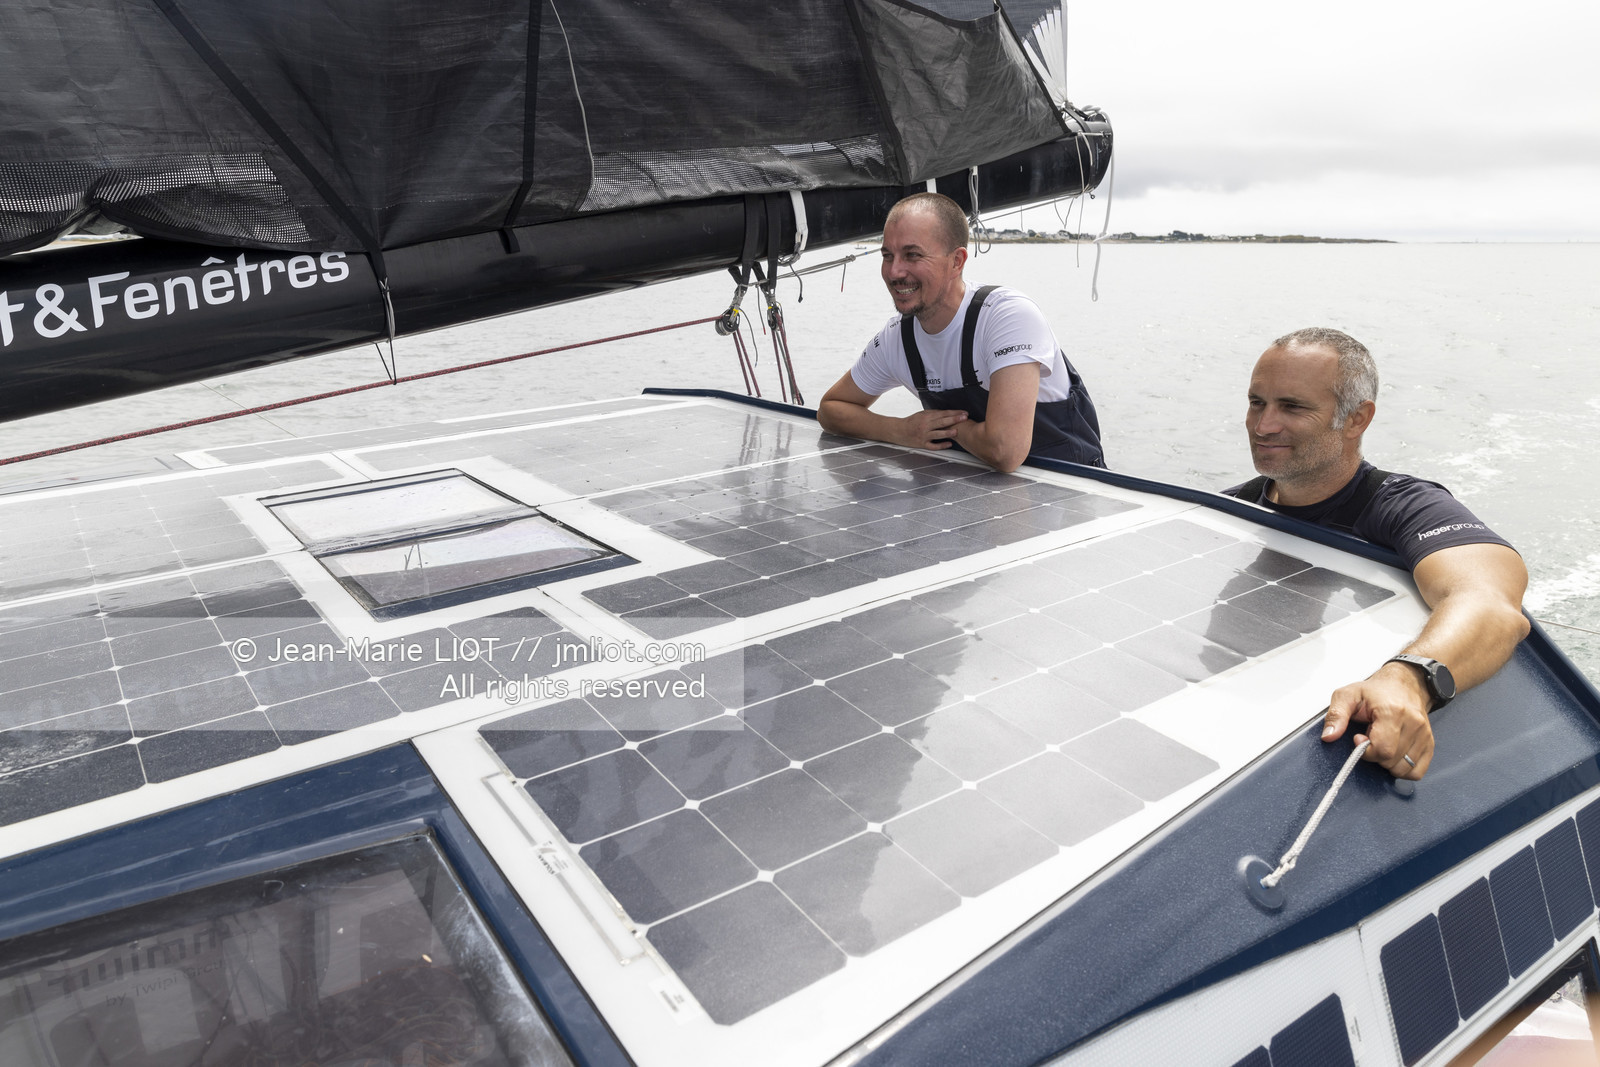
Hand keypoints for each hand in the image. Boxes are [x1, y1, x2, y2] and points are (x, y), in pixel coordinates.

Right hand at [897, 409, 967, 449]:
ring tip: (956, 431)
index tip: (963, 412)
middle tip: (964, 418)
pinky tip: (949, 444)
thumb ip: (933, 414)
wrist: (898, 431)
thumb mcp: (921, 414)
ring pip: (937, 434)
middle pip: (941, 422)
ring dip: (947, 432)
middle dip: (954, 419)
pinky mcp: (922, 443)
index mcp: (926, 417)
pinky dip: (941, 445)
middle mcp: (925, 425)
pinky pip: (932, 446)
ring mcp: (924, 435)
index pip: (943, 413)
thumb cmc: (911, 422)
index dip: (954, 413)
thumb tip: (946, 413)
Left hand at [1322, 661, 1434, 778]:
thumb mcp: (1347, 695)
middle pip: (1391, 760)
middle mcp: (1413, 724)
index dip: (1365, 750)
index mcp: (1393, 712)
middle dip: (1374, 756)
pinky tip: (1394, 754)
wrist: (1404, 684)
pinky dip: (1403, 769)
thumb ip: (1336, 715)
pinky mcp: (1429, 744)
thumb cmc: (1376, 691)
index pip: (1382, 749)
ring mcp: (1424, 735)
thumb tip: (1328, 736)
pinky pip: (1417, 772)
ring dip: (1387, 763)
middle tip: (1370, 738)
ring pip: (1404, 769)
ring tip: (1383, 743)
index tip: (1359, 738)